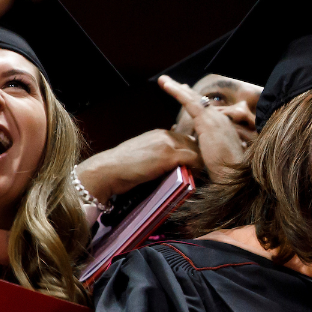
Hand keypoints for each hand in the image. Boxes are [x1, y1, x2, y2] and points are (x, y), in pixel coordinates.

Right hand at [75, 129, 199, 202]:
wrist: (108, 170)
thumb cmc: (122, 168)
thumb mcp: (144, 156)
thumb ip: (159, 156)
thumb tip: (174, 167)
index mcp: (159, 134)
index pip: (185, 140)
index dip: (193, 153)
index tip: (196, 166)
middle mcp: (165, 134)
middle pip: (194, 143)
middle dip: (200, 158)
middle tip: (203, 173)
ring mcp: (168, 143)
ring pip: (196, 150)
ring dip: (200, 164)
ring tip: (201, 177)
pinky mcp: (169, 155)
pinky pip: (193, 159)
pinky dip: (198, 169)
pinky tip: (198, 178)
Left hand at [159, 75, 255, 177]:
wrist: (233, 177)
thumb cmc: (224, 174)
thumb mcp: (213, 159)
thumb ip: (205, 150)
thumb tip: (195, 149)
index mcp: (222, 128)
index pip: (205, 110)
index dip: (193, 101)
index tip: (184, 94)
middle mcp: (220, 119)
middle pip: (199, 101)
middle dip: (184, 91)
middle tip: (170, 83)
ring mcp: (215, 118)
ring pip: (193, 99)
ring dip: (177, 88)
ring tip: (164, 81)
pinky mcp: (207, 120)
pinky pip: (190, 102)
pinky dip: (177, 93)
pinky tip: (167, 86)